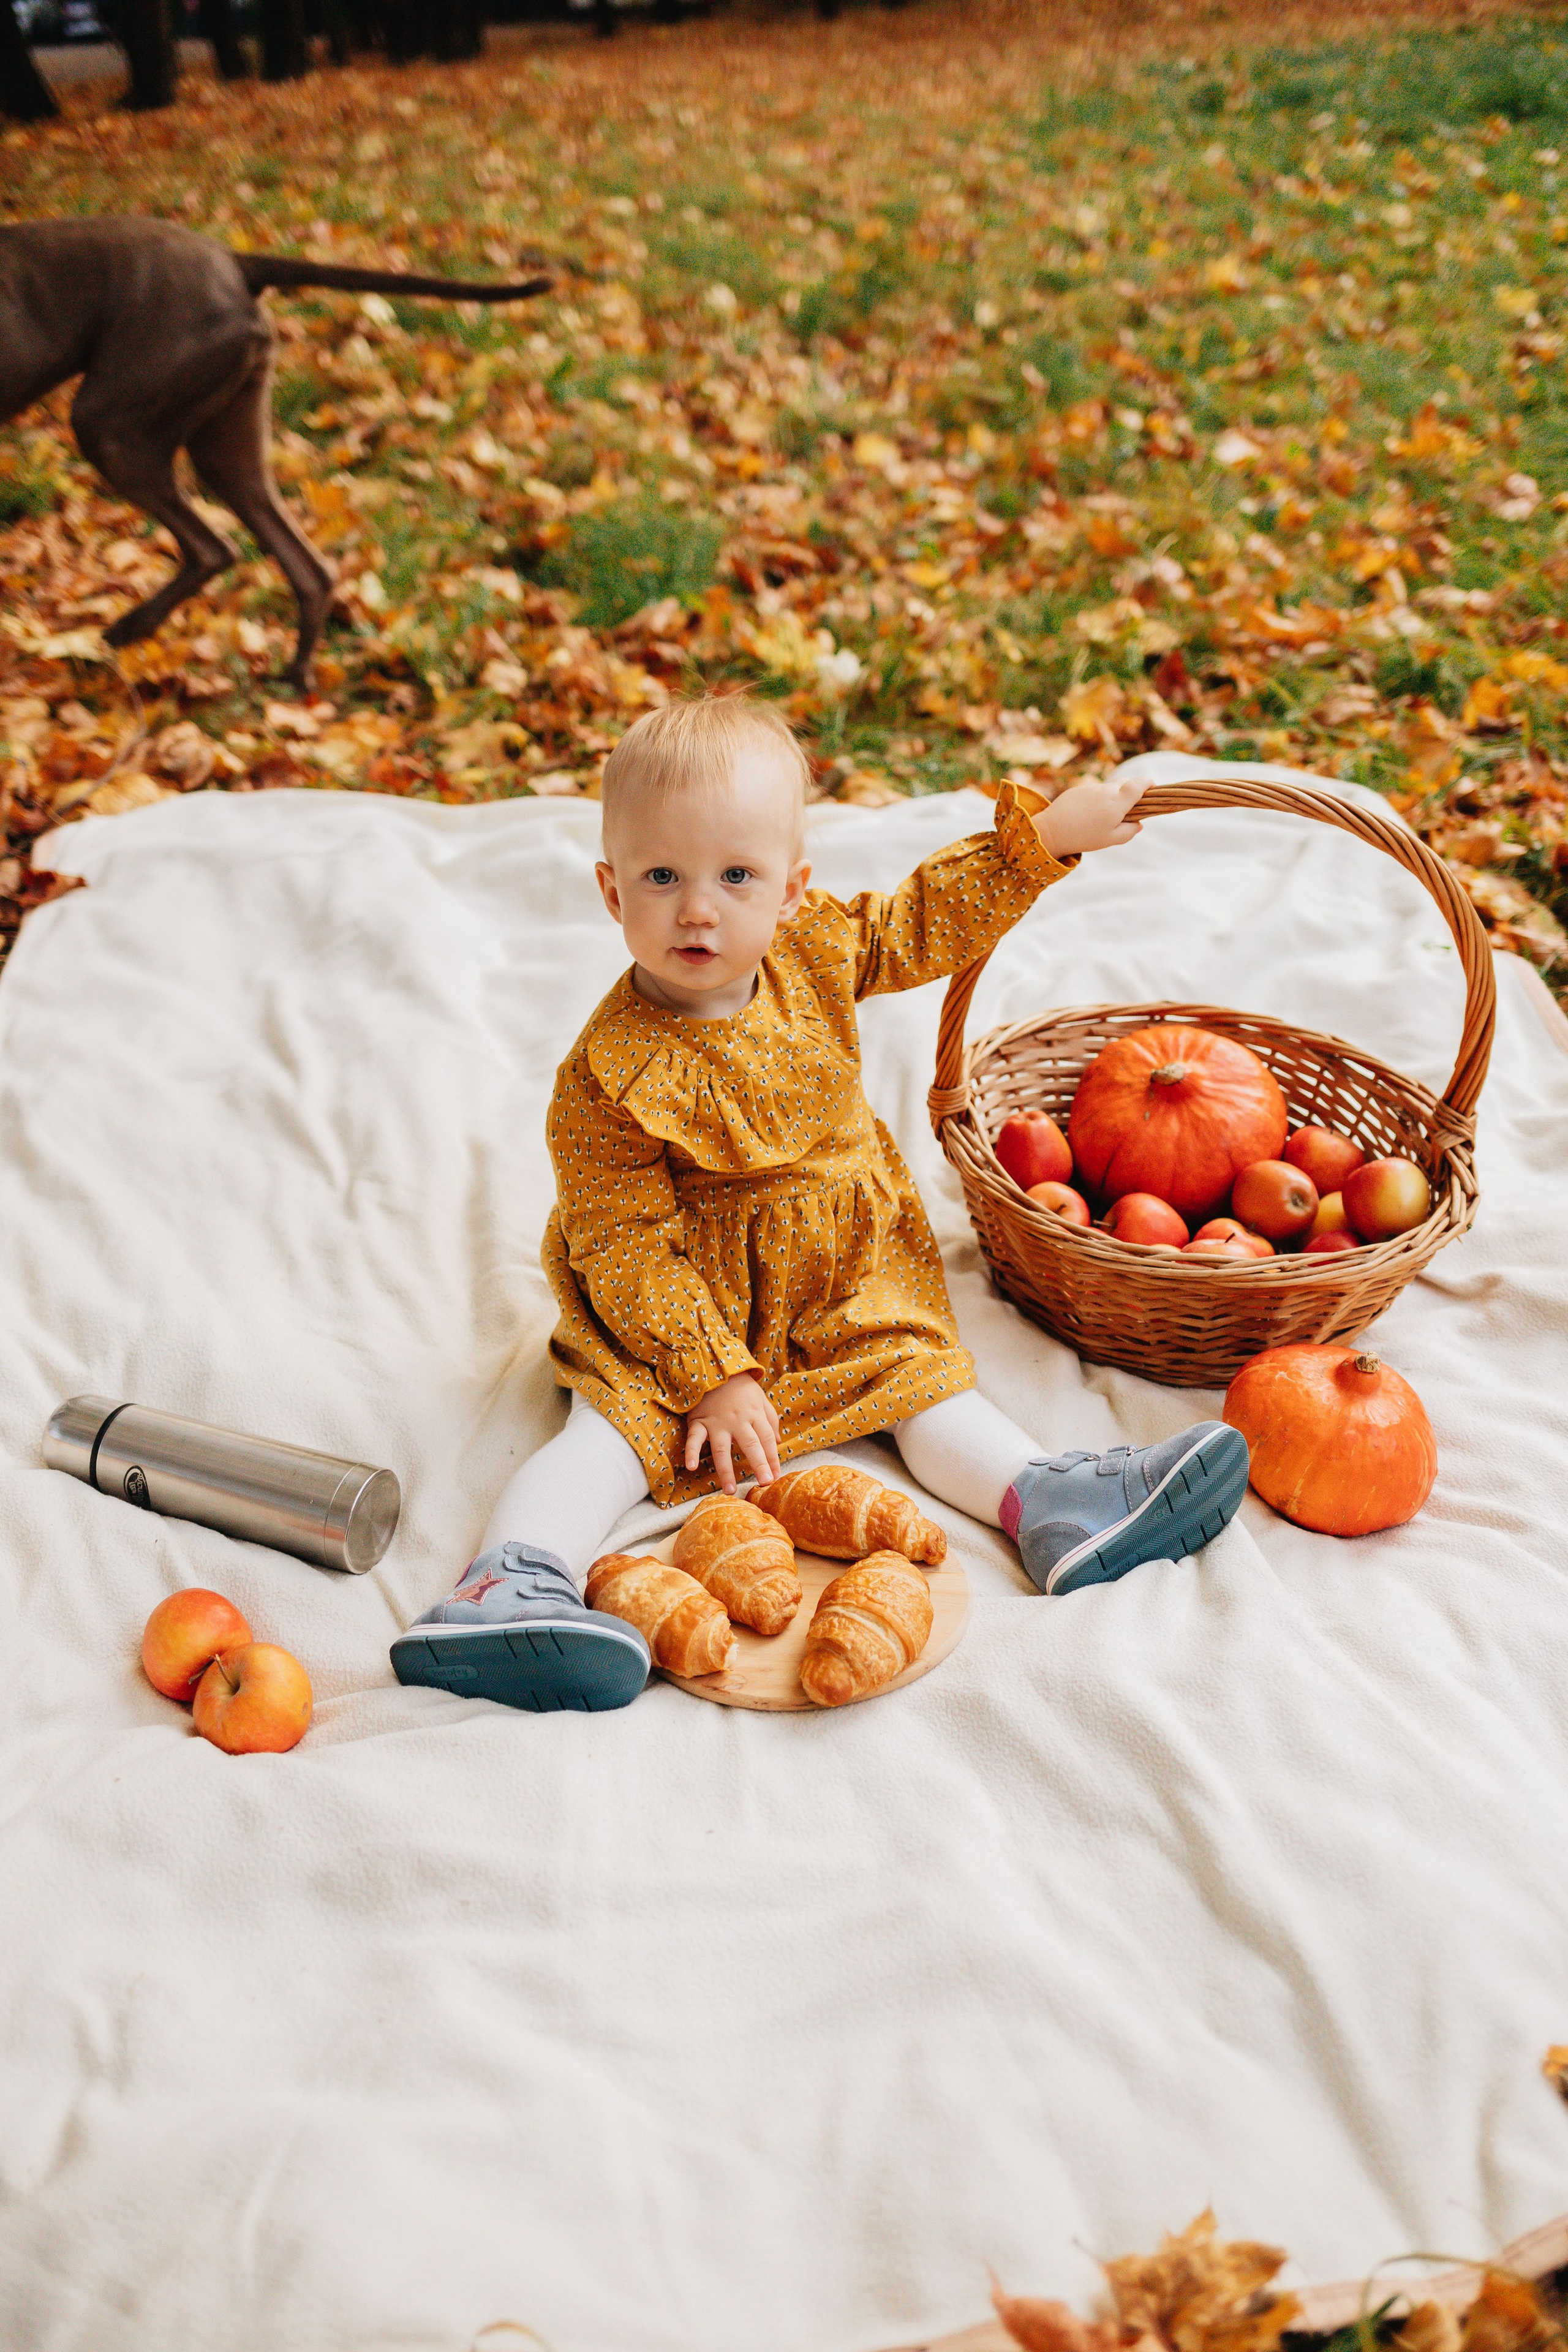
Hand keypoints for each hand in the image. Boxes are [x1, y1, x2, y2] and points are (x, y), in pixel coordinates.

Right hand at [685, 1373, 780, 1493]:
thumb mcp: (760, 1398)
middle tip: (765, 1483)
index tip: (776, 1477)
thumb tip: (777, 1442)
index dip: (773, 1458)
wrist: (714, 1366)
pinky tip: (691, 1467)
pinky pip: (694, 1439)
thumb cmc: (740, 1386)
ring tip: (730, 1489)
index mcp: (754, 1414)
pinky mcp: (699, 1422)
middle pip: (750, 1445)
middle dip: (759, 1464)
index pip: (766, 1440)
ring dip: (726, 1470)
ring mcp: (717, 1422)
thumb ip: (770, 1419)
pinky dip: (691, 1452)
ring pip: (722, 1449)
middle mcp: (737, 1420)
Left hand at [1033, 769, 1145, 859]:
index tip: (1152, 789)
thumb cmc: (1084, 837)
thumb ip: (1129, 831)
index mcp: (1118, 802)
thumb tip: (1139, 824)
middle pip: (1126, 782)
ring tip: (1103, 816)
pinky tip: (1087, 815)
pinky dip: (1096, 799)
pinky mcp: (1079, 789)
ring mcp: (1091, 788)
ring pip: (1108, 788)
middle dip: (1132, 790)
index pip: (1139, 784)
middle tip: (1130, 807)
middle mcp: (1106, 791)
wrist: (1052, 831)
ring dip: (1112, 796)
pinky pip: (1093, 791)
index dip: (1149, 783)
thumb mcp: (1111, 839)